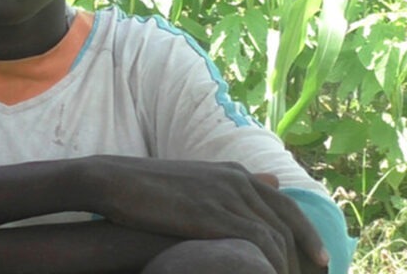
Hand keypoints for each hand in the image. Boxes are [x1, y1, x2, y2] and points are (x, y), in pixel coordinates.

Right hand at [85, 156, 328, 273]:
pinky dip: (271, 267)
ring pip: (277, 237)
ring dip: (288, 267)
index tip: (320, 259)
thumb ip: (229, 187)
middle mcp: (236, 179)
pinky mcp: (214, 215)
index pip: (284, 204)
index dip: (306, 233)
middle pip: (288, 221)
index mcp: (232, 171)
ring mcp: (226, 196)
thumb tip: (269, 182)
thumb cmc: (146, 186)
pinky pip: (260, 244)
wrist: (115, 180)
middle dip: (306, 254)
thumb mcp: (194, 182)